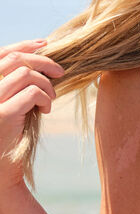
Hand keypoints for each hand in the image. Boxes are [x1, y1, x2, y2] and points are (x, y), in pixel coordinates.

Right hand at [0, 39, 64, 188]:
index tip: (44, 43)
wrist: (0, 170)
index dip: (23, 45)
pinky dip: (46, 98)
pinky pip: (33, 92)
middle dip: (42, 61)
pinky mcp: (3, 114)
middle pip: (15, 59)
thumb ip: (16, 84)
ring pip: (26, 74)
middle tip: (60, 72)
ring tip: (51, 98)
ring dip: (46, 84)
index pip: (0, 54)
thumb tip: (38, 59)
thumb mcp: (10, 104)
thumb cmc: (7, 136)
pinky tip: (46, 110)